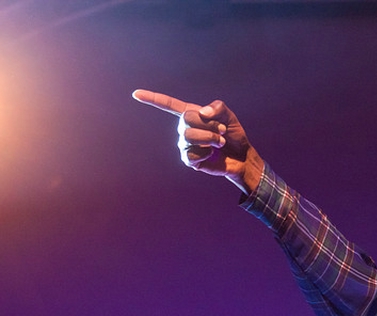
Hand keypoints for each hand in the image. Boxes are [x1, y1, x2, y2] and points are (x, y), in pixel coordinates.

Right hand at [132, 89, 263, 192]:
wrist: (240, 156)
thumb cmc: (233, 134)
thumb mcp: (229, 116)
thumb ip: (217, 108)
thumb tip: (202, 112)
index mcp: (191, 113)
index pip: (168, 105)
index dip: (152, 99)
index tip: (136, 94)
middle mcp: (184, 128)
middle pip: (186, 119)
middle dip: (208, 124)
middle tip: (221, 130)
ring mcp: (185, 144)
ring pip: (189, 136)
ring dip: (210, 138)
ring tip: (219, 142)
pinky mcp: (189, 159)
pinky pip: (192, 153)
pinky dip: (206, 153)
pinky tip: (210, 154)